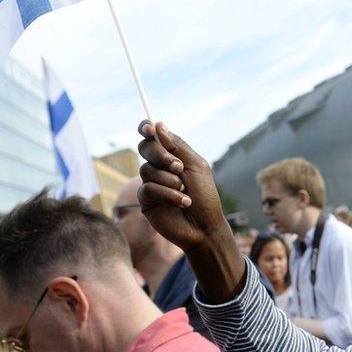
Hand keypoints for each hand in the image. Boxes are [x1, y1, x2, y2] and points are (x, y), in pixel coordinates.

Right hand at [137, 121, 245, 302]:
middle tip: (179, 167)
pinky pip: (148, 188)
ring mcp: (151, 183)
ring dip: (170, 180)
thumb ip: (177, 147)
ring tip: (185, 191)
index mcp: (172, 156)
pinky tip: (182, 202)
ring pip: (147, 170)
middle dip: (161, 155)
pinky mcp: (146, 200)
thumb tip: (158, 125)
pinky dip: (168, 194)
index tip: (149, 129)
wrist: (205, 226)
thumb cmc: (205, 196)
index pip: (153, 136)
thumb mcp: (196, 166)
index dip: (146, 129)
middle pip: (145, 148)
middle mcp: (159, 167)